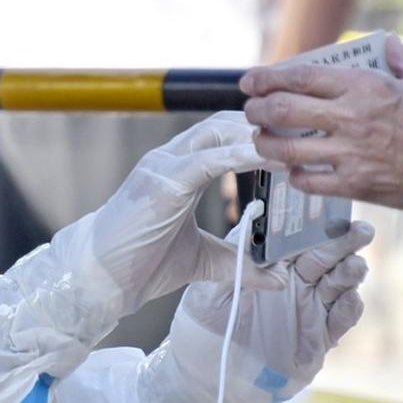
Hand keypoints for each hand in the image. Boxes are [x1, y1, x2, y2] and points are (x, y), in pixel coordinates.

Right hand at [77, 111, 285, 314]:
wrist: (100, 279)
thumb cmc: (142, 265)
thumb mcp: (202, 260)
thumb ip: (237, 261)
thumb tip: (276, 276)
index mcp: (176, 170)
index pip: (220, 135)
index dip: (255, 132)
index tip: (292, 137)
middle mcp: (167, 159)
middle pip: (221, 123)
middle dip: (262, 124)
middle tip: (302, 131)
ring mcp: (161, 167)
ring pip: (214, 132)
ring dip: (255, 135)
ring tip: (293, 141)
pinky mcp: (160, 183)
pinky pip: (206, 160)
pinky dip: (240, 156)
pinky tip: (268, 161)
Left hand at [183, 220, 373, 393]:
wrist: (206, 373)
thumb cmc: (204, 324)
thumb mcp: (211, 287)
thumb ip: (234, 260)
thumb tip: (254, 228)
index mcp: (271, 262)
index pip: (298, 236)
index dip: (314, 223)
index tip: (329, 210)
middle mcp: (296, 280)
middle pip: (326, 254)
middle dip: (345, 241)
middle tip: (361, 230)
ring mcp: (309, 308)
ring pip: (338, 283)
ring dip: (350, 272)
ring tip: (355, 265)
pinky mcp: (318, 338)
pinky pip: (340, 320)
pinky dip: (348, 309)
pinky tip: (350, 299)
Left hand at [240, 33, 402, 209]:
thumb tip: (388, 42)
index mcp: (364, 87)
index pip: (300, 77)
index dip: (266, 78)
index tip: (249, 81)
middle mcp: (350, 118)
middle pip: (282, 109)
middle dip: (257, 109)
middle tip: (251, 110)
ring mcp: (348, 153)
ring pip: (285, 148)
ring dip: (265, 143)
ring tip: (261, 140)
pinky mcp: (353, 184)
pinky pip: (308, 180)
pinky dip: (294, 174)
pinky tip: (292, 169)